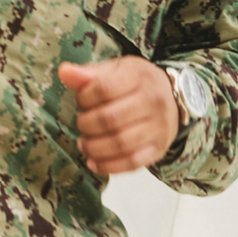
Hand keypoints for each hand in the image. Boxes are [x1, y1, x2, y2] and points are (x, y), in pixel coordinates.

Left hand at [59, 58, 179, 174]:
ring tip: (84, 144)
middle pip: (110, 119)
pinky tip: (93, 163)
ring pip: (120, 143)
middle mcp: (153, 101)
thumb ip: (88, 74)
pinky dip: (109, 166)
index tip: (81, 102)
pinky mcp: (159, 149)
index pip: (104, 88)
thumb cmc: (136, 83)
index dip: (84, 98)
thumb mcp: (115, 70)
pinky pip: (132, 163)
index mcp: (139, 76)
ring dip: (94, 147)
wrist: (174, 98)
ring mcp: (159, 127)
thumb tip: (64, 72)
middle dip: (86, 125)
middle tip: (81, 125)